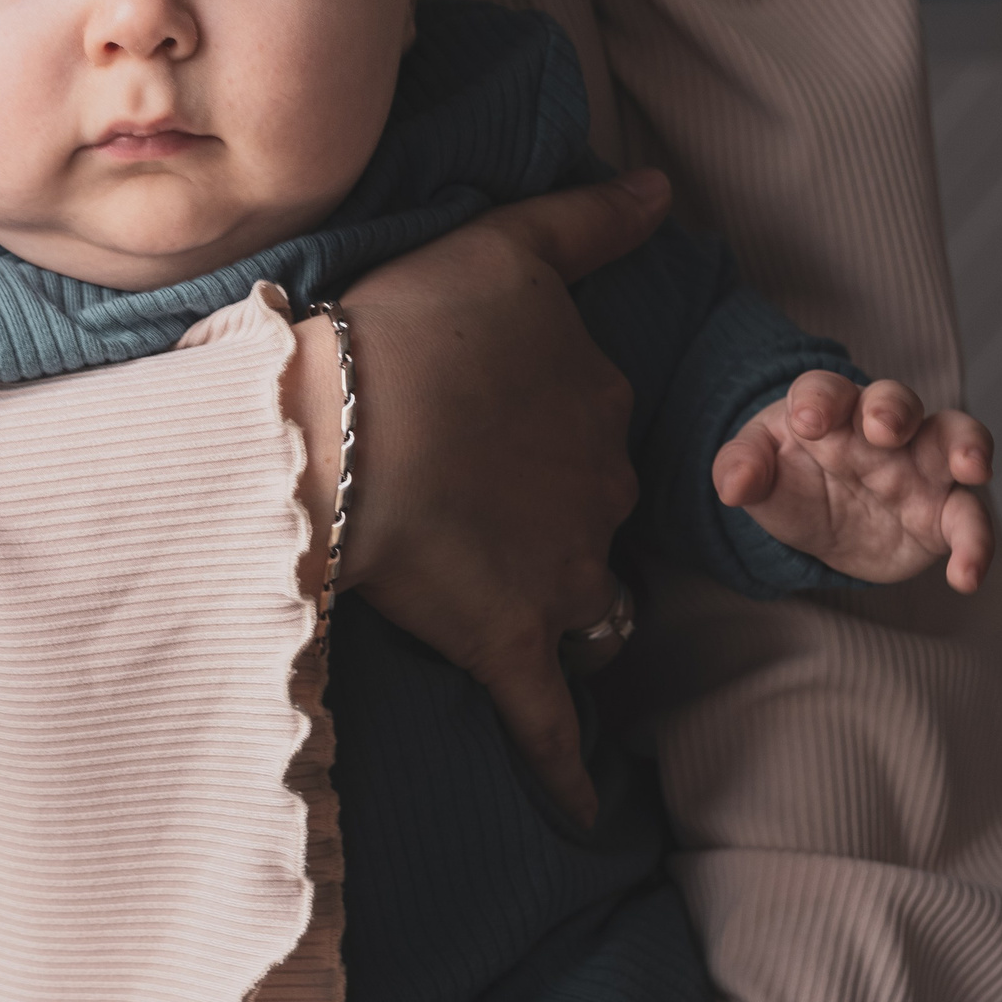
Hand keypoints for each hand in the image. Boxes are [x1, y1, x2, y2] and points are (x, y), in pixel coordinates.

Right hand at [293, 168, 669, 825]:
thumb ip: (590, 221)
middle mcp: (600, 490)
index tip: (502, 423)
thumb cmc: (408, 327)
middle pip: (599, 513)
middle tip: (486, 503)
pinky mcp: (513, 643)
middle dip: (563, 515)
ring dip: (573, 614)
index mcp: (596, 401)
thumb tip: (661, 188)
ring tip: (524, 614)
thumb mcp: (504, 244)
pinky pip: (554, 724)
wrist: (340, 426)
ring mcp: (562, 574)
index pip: (599, 421)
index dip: (555, 425)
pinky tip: (583, 812)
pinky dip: (569, 770)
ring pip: (594, 607)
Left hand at [712, 371, 995, 592]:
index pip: (826, 389)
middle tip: (883, 429)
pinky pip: (969, 519)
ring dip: (967, 446)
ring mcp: (919, 466)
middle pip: (897, 400)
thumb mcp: (756, 471)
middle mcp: (881, 429)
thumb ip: (742, 468)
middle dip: (893, 408)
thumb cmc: (789, 478)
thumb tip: (733, 484)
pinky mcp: (943, 512)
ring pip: (955, 438)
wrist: (819, 523)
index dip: (819, 400)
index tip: (807, 423)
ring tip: (972, 467)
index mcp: (829, 409)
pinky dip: (976, 544)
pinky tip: (966, 575)